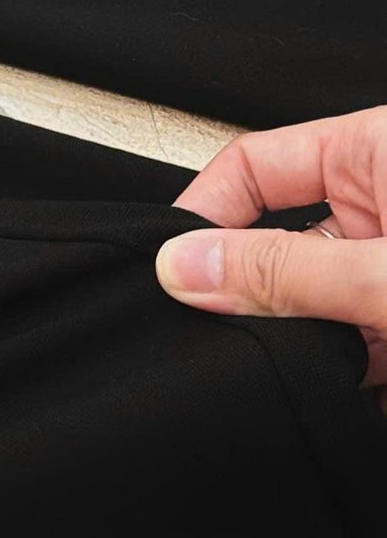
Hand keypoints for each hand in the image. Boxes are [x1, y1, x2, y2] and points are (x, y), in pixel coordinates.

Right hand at [155, 106, 386, 391]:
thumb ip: (285, 271)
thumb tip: (185, 265)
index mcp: (379, 152)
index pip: (258, 163)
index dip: (206, 209)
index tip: (172, 265)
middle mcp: (386, 203)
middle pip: (277, 237)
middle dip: (249, 289)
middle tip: (215, 325)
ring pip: (310, 298)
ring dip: (295, 337)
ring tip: (282, 364)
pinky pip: (351, 343)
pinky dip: (335, 368)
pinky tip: (330, 385)